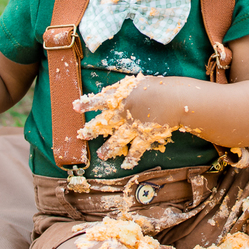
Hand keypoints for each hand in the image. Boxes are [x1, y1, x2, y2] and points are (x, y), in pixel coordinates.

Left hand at [74, 75, 198, 168]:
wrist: (174, 99)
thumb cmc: (159, 87)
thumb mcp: (137, 84)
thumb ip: (123, 90)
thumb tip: (109, 93)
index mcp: (121, 98)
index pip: (99, 100)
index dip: (87, 104)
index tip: (74, 107)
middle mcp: (123, 113)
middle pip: (104, 123)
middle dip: (91, 130)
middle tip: (81, 135)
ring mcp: (133, 126)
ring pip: (116, 140)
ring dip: (108, 149)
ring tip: (101, 155)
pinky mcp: (144, 136)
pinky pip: (136, 149)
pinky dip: (131, 158)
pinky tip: (125, 164)